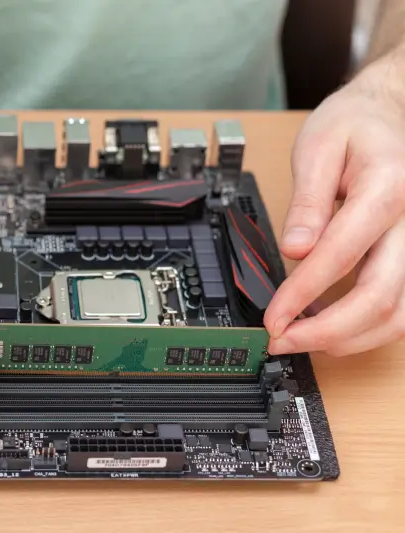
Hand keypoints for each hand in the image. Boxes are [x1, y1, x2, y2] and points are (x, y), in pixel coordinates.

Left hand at [265, 53, 404, 356]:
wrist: (391, 114)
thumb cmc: (355, 125)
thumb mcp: (317, 146)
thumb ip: (307, 201)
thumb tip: (295, 248)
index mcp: (387, 189)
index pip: (341, 254)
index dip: (302, 293)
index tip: (273, 317)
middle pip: (381, 297)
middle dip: (326, 332)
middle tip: (282, 340)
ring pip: (400, 314)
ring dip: (350, 338)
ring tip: (303, 339)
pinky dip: (370, 328)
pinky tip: (335, 328)